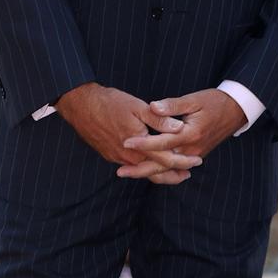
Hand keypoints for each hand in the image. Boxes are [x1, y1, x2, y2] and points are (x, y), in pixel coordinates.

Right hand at [56, 83, 200, 186]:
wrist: (80, 105)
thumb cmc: (109, 103)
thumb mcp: (138, 107)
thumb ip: (159, 119)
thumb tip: (179, 128)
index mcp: (138, 144)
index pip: (166, 159)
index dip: (183, 162)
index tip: (197, 161)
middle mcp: (128, 156)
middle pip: (155, 172)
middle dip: (173, 174)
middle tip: (188, 174)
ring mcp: (118, 158)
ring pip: (142, 171)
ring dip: (159, 172)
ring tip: (174, 173)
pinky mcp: (110, 155)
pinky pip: (131, 166)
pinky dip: (144, 167)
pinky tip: (150, 163)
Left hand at [118, 88, 245, 183]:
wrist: (236, 111)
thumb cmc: (214, 102)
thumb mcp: (194, 99)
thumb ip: (172, 105)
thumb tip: (153, 107)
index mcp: (191, 133)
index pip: (163, 142)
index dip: (143, 143)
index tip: (126, 141)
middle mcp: (192, 149)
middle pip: (163, 164)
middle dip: (141, 169)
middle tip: (120, 172)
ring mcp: (194, 155)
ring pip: (168, 169)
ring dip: (148, 173)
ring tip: (128, 173)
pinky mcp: (194, 156)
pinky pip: (174, 167)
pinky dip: (160, 171)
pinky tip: (146, 170)